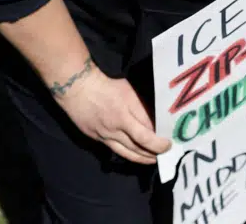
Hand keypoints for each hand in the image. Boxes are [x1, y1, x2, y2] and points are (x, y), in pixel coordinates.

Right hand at [54, 63, 170, 164]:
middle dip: (154, 153)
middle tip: (165, 155)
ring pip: (127, 153)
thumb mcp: (128, 91)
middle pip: (138, 146)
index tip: (168, 143)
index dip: (159, 142)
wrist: (77, 88)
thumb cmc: (105, 85)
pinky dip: (127, 154)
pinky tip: (134, 155)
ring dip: (142, 158)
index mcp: (126, 113)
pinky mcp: (96, 138)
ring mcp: (105, 135)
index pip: (146, 133)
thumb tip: (154, 121)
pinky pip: (115, 150)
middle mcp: (116, 127)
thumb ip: (141, 107)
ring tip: (152, 160)